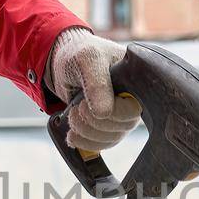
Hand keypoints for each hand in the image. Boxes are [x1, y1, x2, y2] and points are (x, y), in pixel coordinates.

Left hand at [45, 27, 141, 152]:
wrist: (63, 63)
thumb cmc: (79, 54)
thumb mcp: (87, 60)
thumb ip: (97, 84)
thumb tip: (105, 113)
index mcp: (134, 82)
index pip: (132, 111)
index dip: (110, 114)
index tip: (85, 104)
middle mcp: (131, 101)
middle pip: (121, 128)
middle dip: (93, 123)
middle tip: (76, 108)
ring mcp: (119, 116)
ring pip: (110, 139)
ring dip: (86, 133)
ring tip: (72, 116)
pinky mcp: (106, 126)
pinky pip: (102, 144)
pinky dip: (84, 142)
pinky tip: (72, 135)